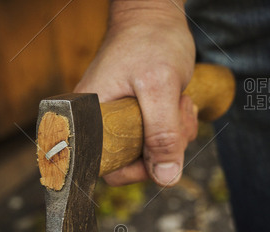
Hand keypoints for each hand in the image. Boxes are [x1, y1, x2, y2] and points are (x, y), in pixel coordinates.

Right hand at [75, 1, 197, 185]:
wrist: (157, 15)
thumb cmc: (151, 41)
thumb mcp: (161, 87)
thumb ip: (162, 134)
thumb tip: (166, 177)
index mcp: (89, 118)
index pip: (104, 167)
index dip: (134, 169)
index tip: (158, 150)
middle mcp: (100, 123)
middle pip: (133, 164)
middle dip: (165, 148)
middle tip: (177, 115)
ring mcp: (120, 122)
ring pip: (153, 154)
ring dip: (177, 135)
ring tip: (179, 103)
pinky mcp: (138, 118)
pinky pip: (161, 140)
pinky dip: (178, 128)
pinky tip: (180, 103)